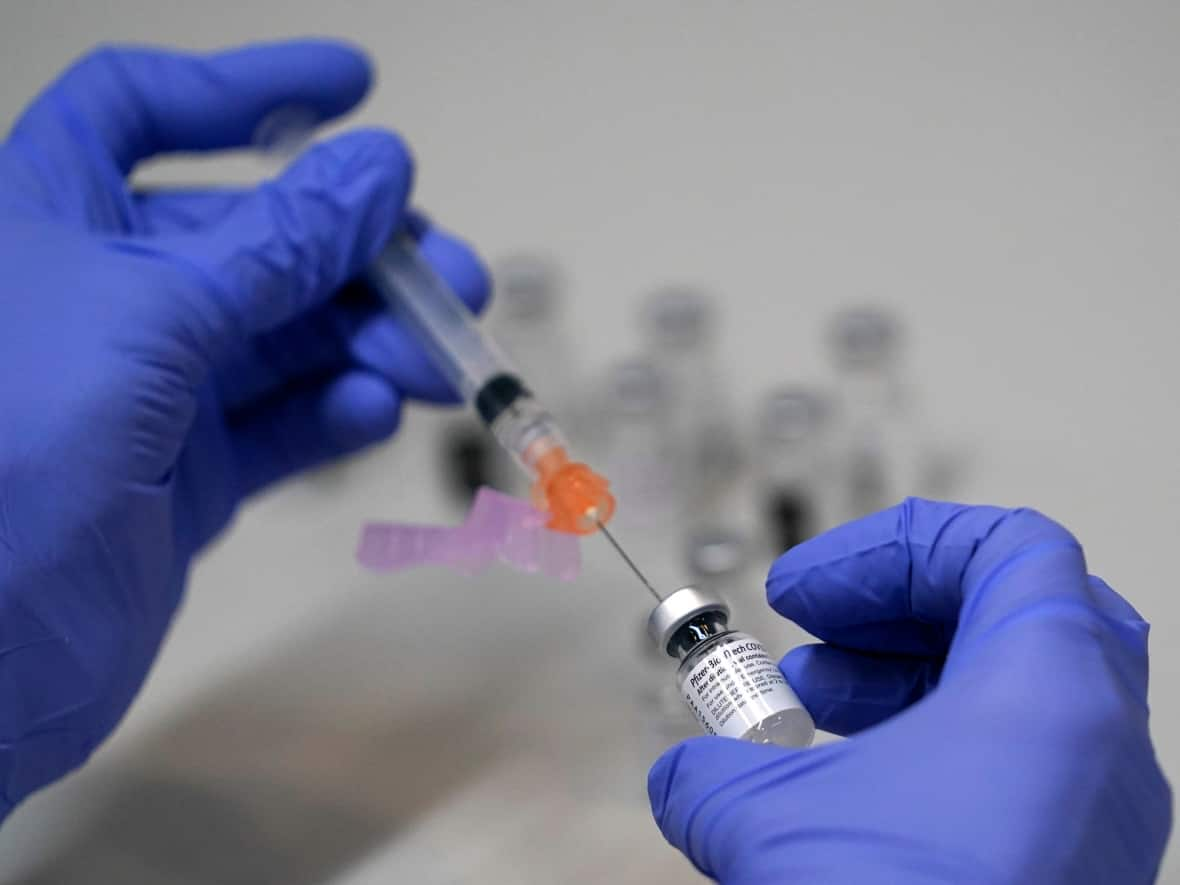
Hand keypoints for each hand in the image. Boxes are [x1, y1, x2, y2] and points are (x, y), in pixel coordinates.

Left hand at [0, 41, 487, 810]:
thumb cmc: (6, 464)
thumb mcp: (148, 319)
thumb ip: (275, 244)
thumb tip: (378, 171)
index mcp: (48, 221)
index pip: (145, 111)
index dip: (249, 88)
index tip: (354, 88)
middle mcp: (102, 296)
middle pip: (256, 239)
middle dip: (359, 253)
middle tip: (452, 280)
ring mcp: (149, 391)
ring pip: (287, 337)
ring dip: (371, 339)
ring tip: (439, 361)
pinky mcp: (187, 475)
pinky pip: (283, 424)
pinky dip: (335, 413)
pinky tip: (369, 412)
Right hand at [649, 499, 1171, 883]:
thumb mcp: (768, 825)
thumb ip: (713, 774)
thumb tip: (688, 777)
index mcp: (1050, 696)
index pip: (1005, 548)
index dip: (892, 548)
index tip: (811, 587)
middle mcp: (1099, 752)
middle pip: (1016, 609)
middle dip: (897, 610)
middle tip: (815, 635)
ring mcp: (1096, 817)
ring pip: (1017, 692)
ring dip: (906, 680)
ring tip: (814, 712)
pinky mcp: (1073, 872)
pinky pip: (1017, 767)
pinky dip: (934, 748)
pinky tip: (852, 788)